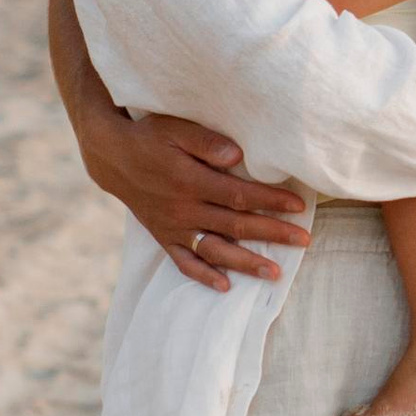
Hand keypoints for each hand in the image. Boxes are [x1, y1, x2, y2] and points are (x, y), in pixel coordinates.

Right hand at [85, 102, 310, 290]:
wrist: (112, 157)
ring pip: (215, 250)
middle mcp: (184, 209)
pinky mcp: (164, 236)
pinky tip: (225, 287)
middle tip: (304, 241)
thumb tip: (238, 156)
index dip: (270, 201)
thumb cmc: (150, 137)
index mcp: (191, 181)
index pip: (239, 195)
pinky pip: (184, 262)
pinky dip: (204, 276)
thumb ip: (207, 142)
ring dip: (245, 263)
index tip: (298, 206)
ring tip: (274, 273)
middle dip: (272, 233)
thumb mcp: (175, 129)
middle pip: (235, 225)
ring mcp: (173, 226)